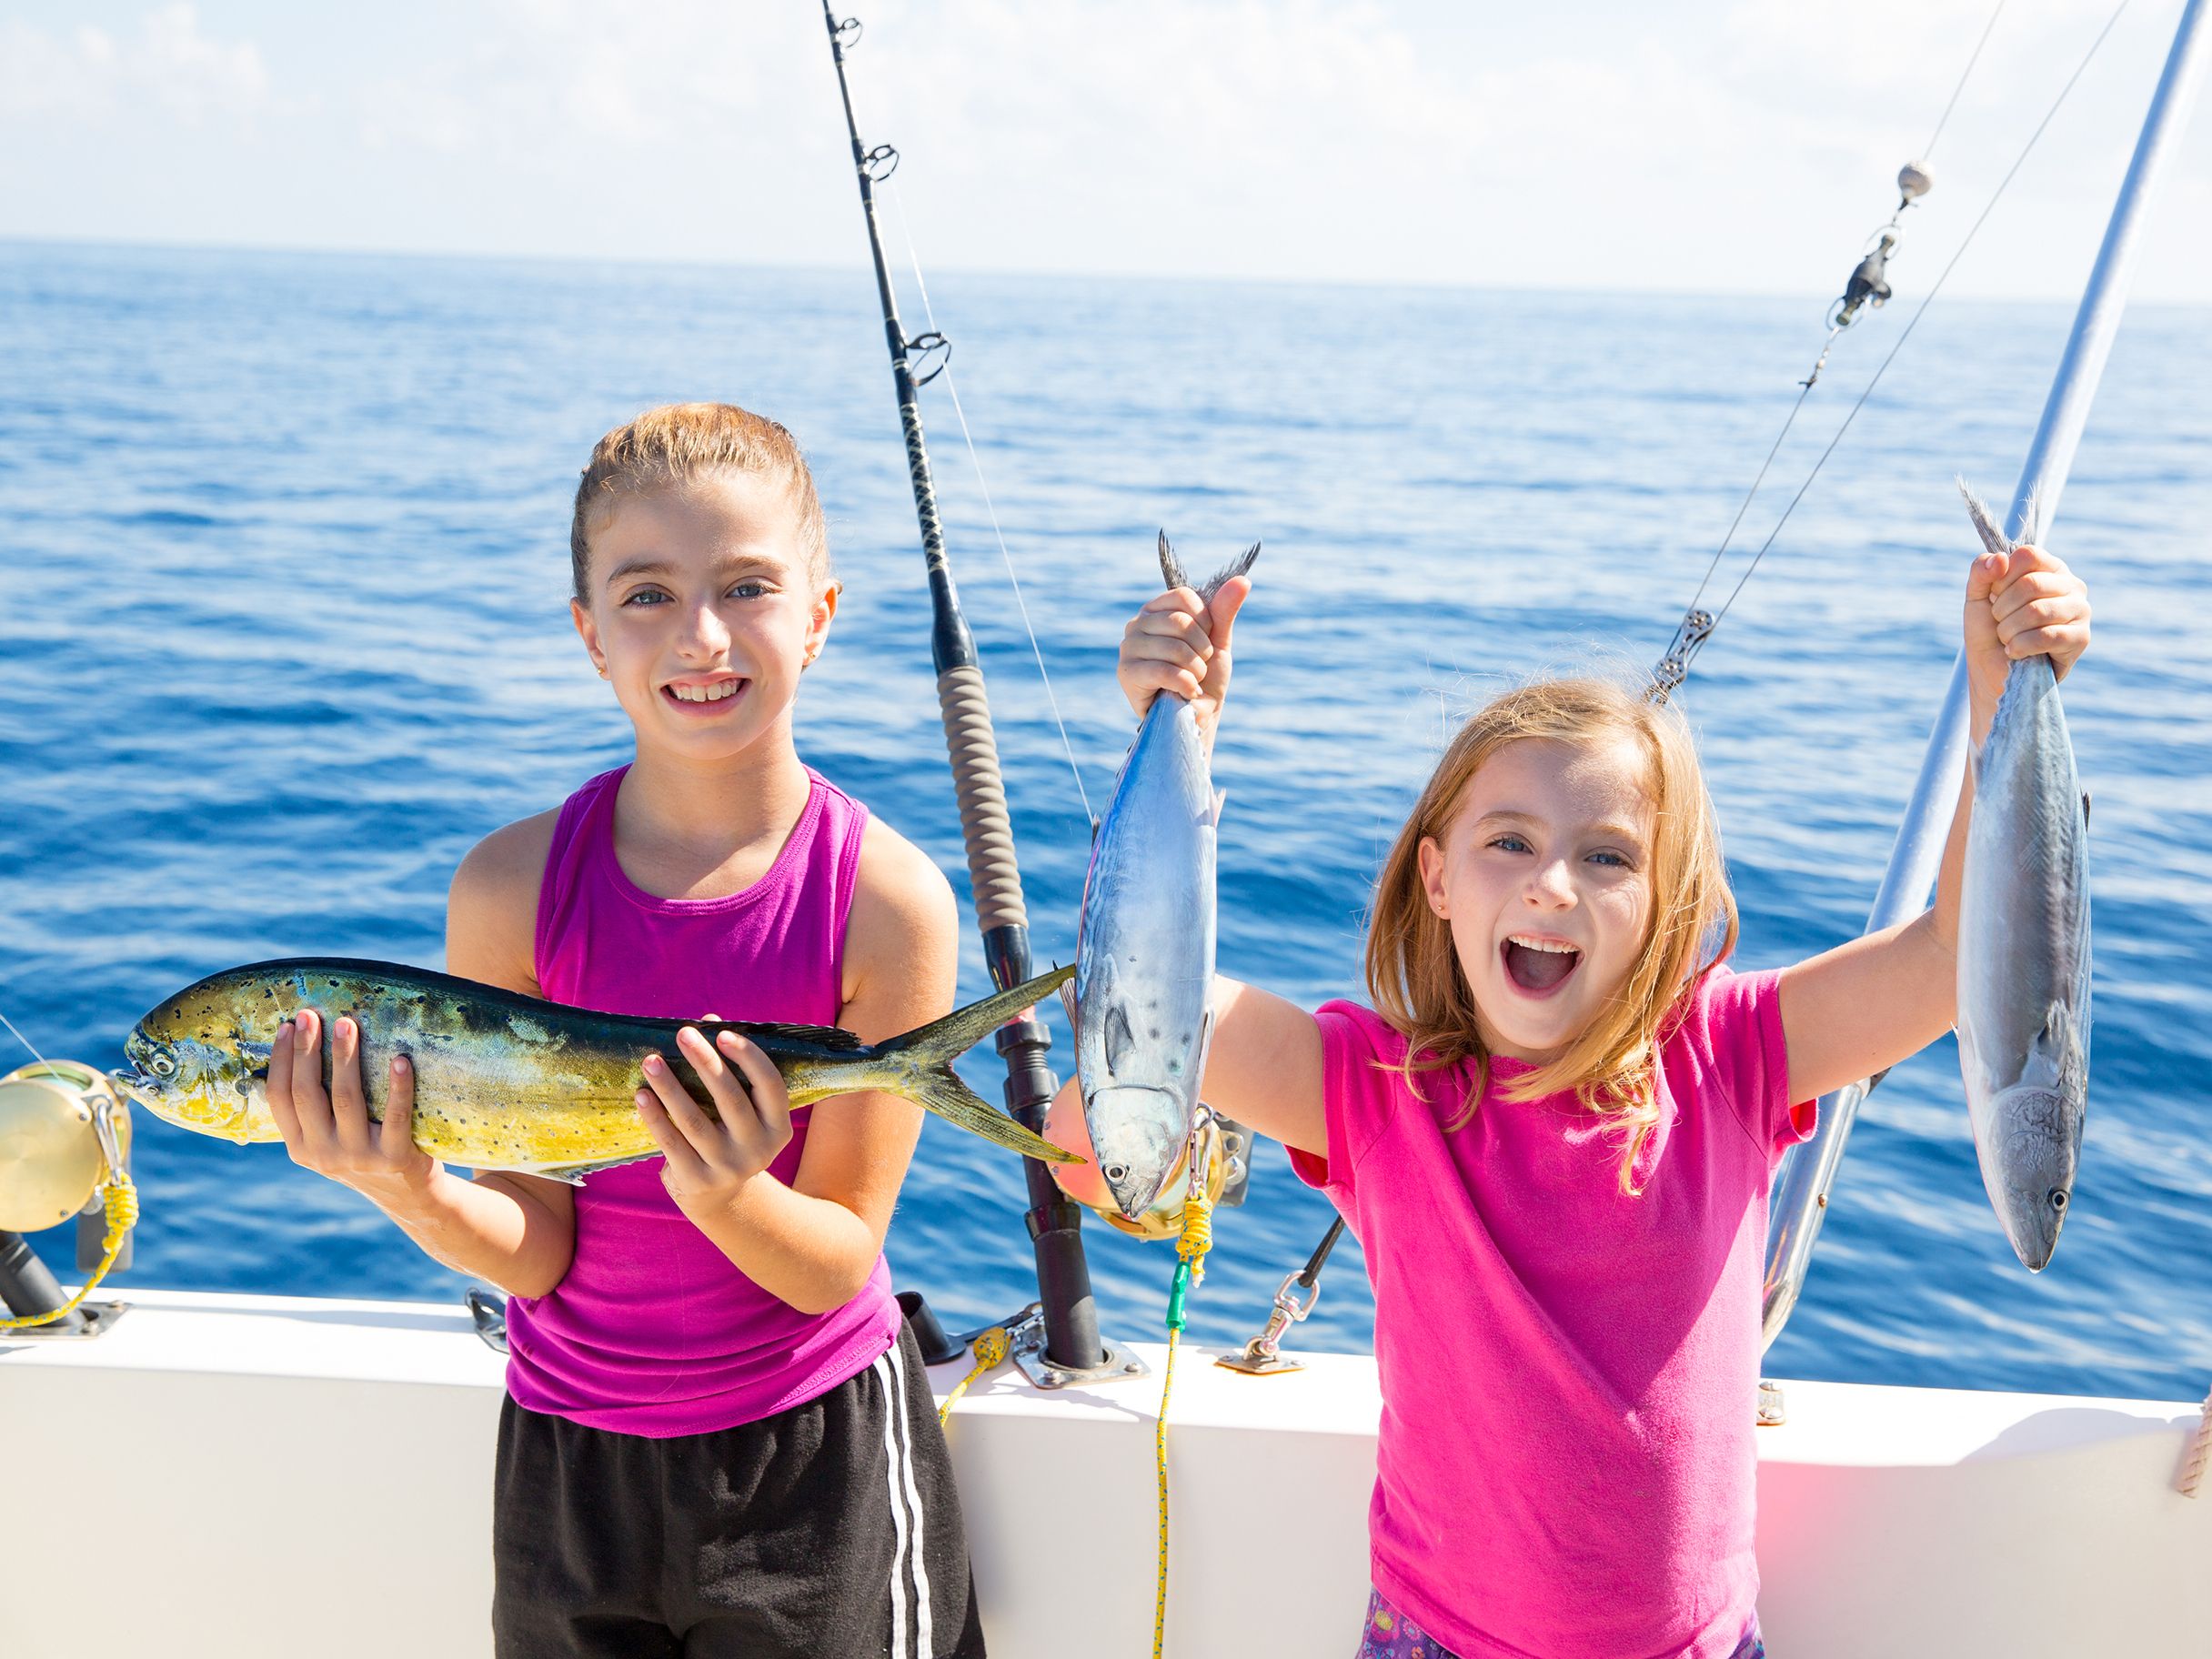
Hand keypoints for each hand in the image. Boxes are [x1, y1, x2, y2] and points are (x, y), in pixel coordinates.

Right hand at [266, 1008, 441, 1207]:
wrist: (408, 1196)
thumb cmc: (365, 1151)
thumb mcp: (328, 1139)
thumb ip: (314, 1109)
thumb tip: (302, 1044)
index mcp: (300, 1147)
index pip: (280, 1098)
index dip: (281, 1060)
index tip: (287, 1025)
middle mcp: (323, 1154)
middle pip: (308, 1093)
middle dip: (307, 1050)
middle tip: (310, 1015)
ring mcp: (358, 1157)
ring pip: (347, 1099)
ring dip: (345, 1058)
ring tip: (347, 1023)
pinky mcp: (395, 1158)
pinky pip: (396, 1116)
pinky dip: (397, 1087)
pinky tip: (400, 1059)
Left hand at [636, 1027, 792, 1219]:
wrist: (721, 1198)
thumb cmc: (731, 1134)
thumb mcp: (744, 1111)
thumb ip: (732, 1069)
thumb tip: (708, 1022)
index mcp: (777, 1127)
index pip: (770, 1084)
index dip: (748, 1056)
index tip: (722, 1033)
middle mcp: (757, 1149)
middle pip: (730, 1098)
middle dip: (705, 1061)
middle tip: (682, 1034)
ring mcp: (727, 1167)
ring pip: (695, 1120)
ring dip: (670, 1087)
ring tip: (651, 1061)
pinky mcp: (697, 1180)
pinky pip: (671, 1142)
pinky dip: (655, 1117)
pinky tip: (641, 1094)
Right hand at [1116, 575, 1251, 742]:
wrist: (1197, 718)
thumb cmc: (1205, 678)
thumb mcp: (1217, 641)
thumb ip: (1225, 610)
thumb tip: (1243, 581)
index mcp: (1157, 610)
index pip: (1184, 597)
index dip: (1205, 621)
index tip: (1205, 641)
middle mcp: (1137, 624)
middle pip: (1180, 621)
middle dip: (1201, 650)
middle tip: (1199, 668)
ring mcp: (1128, 648)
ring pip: (1174, 647)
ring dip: (1195, 670)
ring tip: (1192, 681)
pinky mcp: (1127, 673)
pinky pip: (1164, 670)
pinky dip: (1185, 684)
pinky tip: (1186, 693)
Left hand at [1965, 541, 2089, 723]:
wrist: (1992, 672)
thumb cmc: (1989, 631)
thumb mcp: (1976, 597)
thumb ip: (1981, 571)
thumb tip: (2000, 558)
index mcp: (2049, 568)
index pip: (2028, 555)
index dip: (2002, 577)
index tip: (1994, 595)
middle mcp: (2071, 585)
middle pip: (2031, 583)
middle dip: (2002, 609)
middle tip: (1999, 623)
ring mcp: (2080, 611)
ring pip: (2038, 611)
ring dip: (2009, 630)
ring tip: (2007, 638)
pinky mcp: (2081, 638)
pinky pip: (2047, 636)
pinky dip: (2021, 646)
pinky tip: (2015, 652)